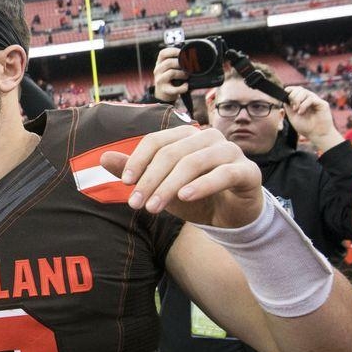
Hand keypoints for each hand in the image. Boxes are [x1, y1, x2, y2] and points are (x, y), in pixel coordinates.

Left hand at [101, 125, 263, 227]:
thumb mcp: (160, 185)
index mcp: (187, 135)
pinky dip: (201, 185)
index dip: (138, 160)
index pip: (156, 141)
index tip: (125, 183)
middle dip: (150, 180)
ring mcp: (231, 152)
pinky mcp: (248, 171)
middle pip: (172, 153)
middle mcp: (209, 138)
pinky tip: (185, 197)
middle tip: (136, 204)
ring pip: (193, 163)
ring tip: (153, 208)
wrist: (230, 216)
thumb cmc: (193, 195)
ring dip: (169, 186)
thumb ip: (135, 171)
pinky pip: (223, 174)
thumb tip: (103, 158)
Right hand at [152, 46, 187, 103]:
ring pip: (171, 72)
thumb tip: (190, 54)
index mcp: (160, 63)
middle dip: (181, 63)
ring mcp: (160, 80)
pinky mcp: (164, 90)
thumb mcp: (170, 67)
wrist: (163, 93)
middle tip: (188, 67)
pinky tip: (186, 86)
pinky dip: (182, 87)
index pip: (163, 53)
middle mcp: (158, 70)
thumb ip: (176, 60)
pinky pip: (174, 88)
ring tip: (186, 76)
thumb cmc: (170, 78)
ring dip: (182, 74)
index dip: (173, 51)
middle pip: (168, 62)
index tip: (182, 52)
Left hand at [284, 85, 341, 151]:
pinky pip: (311, 98)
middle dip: (292, 96)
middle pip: (299, 89)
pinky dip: (303, 105)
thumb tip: (284, 97)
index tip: (285, 95)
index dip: (290, 90)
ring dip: (297, 100)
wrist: (316, 135)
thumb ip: (288, 107)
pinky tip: (301, 112)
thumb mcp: (292, 116)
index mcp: (302, 101)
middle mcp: (309, 99)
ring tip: (296, 110)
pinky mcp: (322, 103)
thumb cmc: (306, 127)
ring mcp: (316, 100)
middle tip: (292, 107)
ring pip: (305, 92)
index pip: (296, 90)